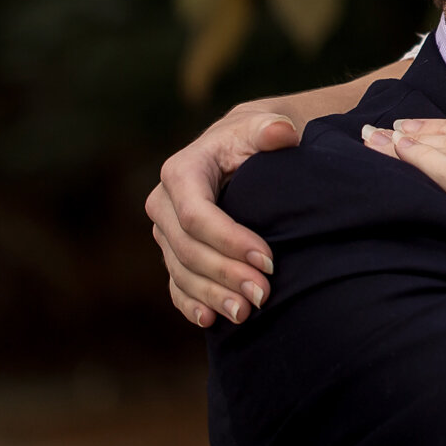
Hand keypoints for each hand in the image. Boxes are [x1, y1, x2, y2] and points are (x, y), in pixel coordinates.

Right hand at [145, 103, 299, 326]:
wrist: (241, 148)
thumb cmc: (254, 137)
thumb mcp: (262, 125)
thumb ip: (270, 129)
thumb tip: (281, 133)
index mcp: (181, 172)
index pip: (197, 215)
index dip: (229, 240)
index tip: (268, 259)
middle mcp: (164, 204)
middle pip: (188, 249)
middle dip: (225, 274)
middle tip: (263, 293)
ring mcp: (166, 232)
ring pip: (181, 272)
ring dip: (212, 295)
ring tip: (246, 312)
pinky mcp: (174, 252)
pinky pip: (176, 284)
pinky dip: (191, 304)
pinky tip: (211, 320)